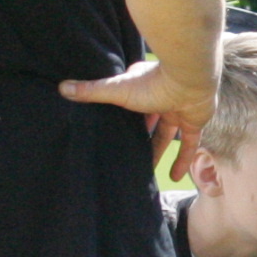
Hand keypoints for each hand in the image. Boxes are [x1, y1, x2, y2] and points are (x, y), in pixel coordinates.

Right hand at [60, 58, 214, 181]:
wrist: (189, 80)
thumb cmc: (152, 83)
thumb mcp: (117, 90)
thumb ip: (91, 91)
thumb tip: (61, 87)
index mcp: (142, 86)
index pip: (129, 99)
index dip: (123, 113)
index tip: (113, 127)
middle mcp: (160, 97)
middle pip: (148, 120)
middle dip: (140, 137)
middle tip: (128, 154)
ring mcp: (178, 109)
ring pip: (166, 134)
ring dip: (158, 151)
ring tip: (147, 171)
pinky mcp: (194, 122)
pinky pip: (188, 144)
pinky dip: (182, 159)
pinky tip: (174, 177)